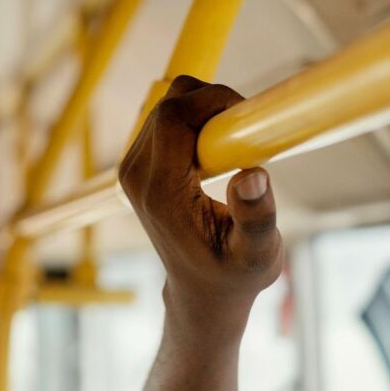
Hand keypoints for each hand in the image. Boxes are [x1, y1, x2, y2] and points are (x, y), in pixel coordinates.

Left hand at [119, 75, 283, 335]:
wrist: (201, 290)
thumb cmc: (231, 275)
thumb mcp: (256, 256)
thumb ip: (255, 218)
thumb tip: (251, 176)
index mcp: (160, 191)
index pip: (174, 115)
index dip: (215, 100)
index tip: (248, 119)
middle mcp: (136, 175)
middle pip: (170, 102)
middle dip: (215, 102)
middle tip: (248, 134)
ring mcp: (133, 168)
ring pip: (169, 104)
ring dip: (207, 111)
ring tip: (235, 147)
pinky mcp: (139, 164)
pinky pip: (168, 118)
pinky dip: (197, 120)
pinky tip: (217, 152)